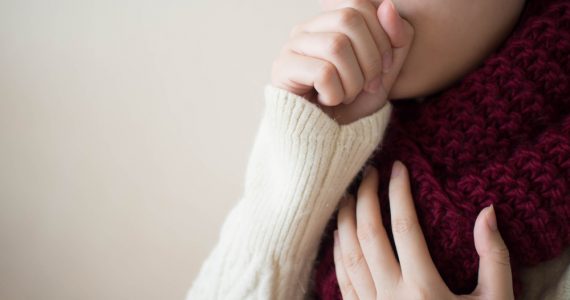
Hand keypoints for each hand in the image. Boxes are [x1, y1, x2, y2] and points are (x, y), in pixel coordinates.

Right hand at [271, 0, 413, 123]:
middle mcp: (307, 28)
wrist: (327, 139)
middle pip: (349, 19)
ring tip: (346, 96)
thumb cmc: (353, 103)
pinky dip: (335, 94)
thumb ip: (396, 37)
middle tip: (367, 86)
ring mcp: (292, 47)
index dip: (382, 37)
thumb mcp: (387, 70)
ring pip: (336, 46)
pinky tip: (327, 101)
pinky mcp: (282, 70)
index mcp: (330, 21)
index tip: (383, 69)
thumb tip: (388, 7)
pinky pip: (322, 73)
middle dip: (370, 59)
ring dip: (353, 80)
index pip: (361, 5)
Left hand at [334, 162, 513, 298]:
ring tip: (346, 195)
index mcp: (422, 288)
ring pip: (347, 256)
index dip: (398, 192)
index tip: (398, 167)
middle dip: (364, 198)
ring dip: (344, 222)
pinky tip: (339, 237)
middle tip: (367, 173)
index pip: (403, 226)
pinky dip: (337, 254)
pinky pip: (342, 281)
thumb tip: (487, 212)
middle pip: (367, 235)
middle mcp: (390, 296)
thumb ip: (493, 258)